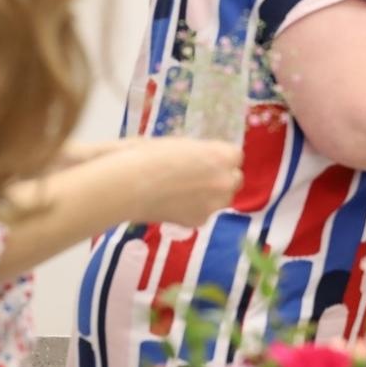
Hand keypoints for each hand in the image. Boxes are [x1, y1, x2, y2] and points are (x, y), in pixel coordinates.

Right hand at [77, 137, 243, 227]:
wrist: (129, 185)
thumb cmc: (150, 155)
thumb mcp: (181, 144)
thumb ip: (202, 152)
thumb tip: (205, 159)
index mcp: (222, 156)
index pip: (236, 155)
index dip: (220, 157)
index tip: (206, 158)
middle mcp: (224, 181)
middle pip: (235, 179)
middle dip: (221, 177)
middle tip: (199, 175)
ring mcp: (213, 205)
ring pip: (222, 199)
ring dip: (211, 195)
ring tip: (184, 191)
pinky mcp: (199, 222)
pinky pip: (204, 213)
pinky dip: (194, 210)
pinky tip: (173, 203)